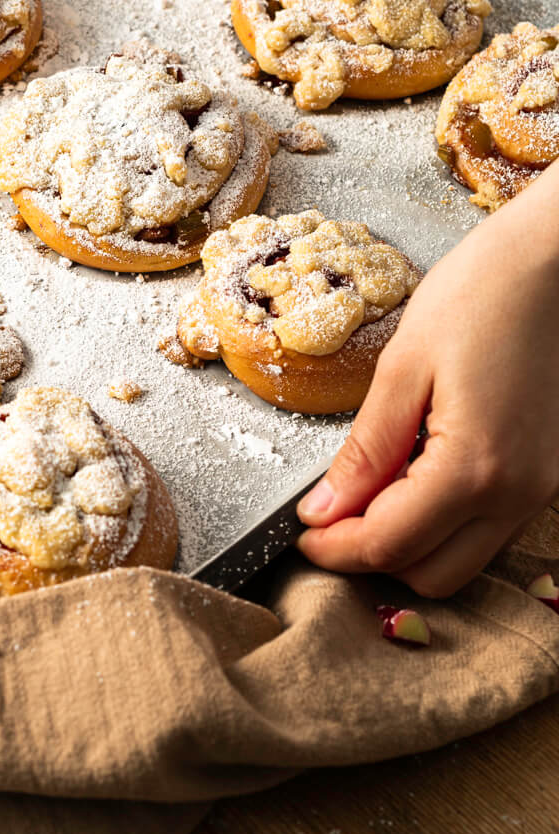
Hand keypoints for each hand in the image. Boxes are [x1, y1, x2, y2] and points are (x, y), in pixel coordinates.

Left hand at [297, 169, 558, 596]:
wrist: (557, 260)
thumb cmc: (482, 293)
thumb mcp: (403, 367)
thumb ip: (365, 450)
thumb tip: (323, 510)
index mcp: (475, 467)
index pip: (389, 544)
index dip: (334, 549)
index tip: (300, 532)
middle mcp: (518, 494)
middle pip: (430, 573)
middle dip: (372, 556)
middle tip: (328, 516)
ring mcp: (540, 489)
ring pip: (463, 560)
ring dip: (410, 543)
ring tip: (368, 490)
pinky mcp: (547, 475)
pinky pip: (488, 528)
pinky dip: (444, 522)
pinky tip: (413, 475)